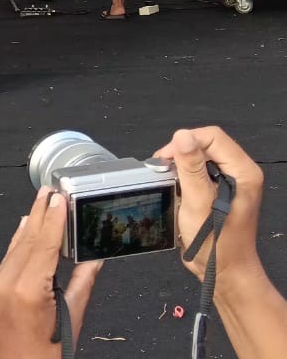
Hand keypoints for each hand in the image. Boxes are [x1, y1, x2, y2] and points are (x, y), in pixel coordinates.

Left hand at [0, 190, 102, 358]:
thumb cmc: (46, 356)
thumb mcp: (71, 319)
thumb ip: (81, 284)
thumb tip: (95, 259)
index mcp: (27, 290)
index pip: (44, 245)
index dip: (52, 219)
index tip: (58, 198)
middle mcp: (5, 283)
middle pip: (27, 241)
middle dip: (39, 214)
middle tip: (48, 190)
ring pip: (15, 248)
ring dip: (29, 224)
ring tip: (40, 203)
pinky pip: (6, 260)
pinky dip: (19, 243)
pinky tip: (25, 229)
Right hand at [154, 127, 265, 284]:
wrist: (223, 271)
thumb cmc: (215, 241)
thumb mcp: (199, 202)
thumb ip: (191, 168)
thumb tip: (182, 135)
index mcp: (243, 172)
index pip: (213, 137)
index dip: (186, 142)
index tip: (165, 160)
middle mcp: (240, 173)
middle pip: (207, 144)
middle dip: (181, 153)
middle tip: (162, 170)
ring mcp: (230, 182)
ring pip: (201, 157)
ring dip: (181, 164)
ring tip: (166, 179)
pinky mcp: (219, 191)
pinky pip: (199, 171)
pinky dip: (183, 175)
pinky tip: (174, 187)